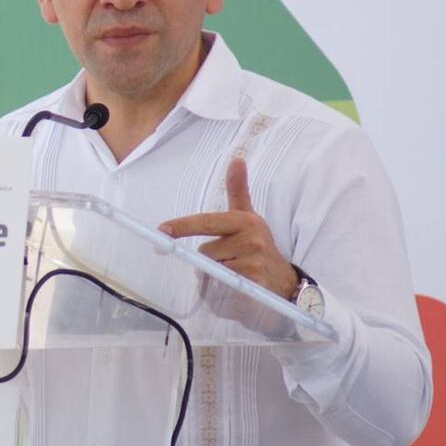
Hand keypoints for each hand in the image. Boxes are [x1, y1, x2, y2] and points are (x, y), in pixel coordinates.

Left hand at [158, 158, 298, 298]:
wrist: (283, 280)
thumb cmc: (259, 244)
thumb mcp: (249, 216)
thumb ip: (238, 190)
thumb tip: (237, 159)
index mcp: (245, 221)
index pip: (208, 222)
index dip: (183, 226)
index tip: (162, 229)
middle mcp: (251, 239)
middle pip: (205, 250)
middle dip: (211, 256)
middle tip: (230, 257)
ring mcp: (253, 262)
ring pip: (211, 268)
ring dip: (217, 271)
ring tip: (237, 268)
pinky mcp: (252, 284)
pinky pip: (220, 284)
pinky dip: (223, 286)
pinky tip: (238, 283)